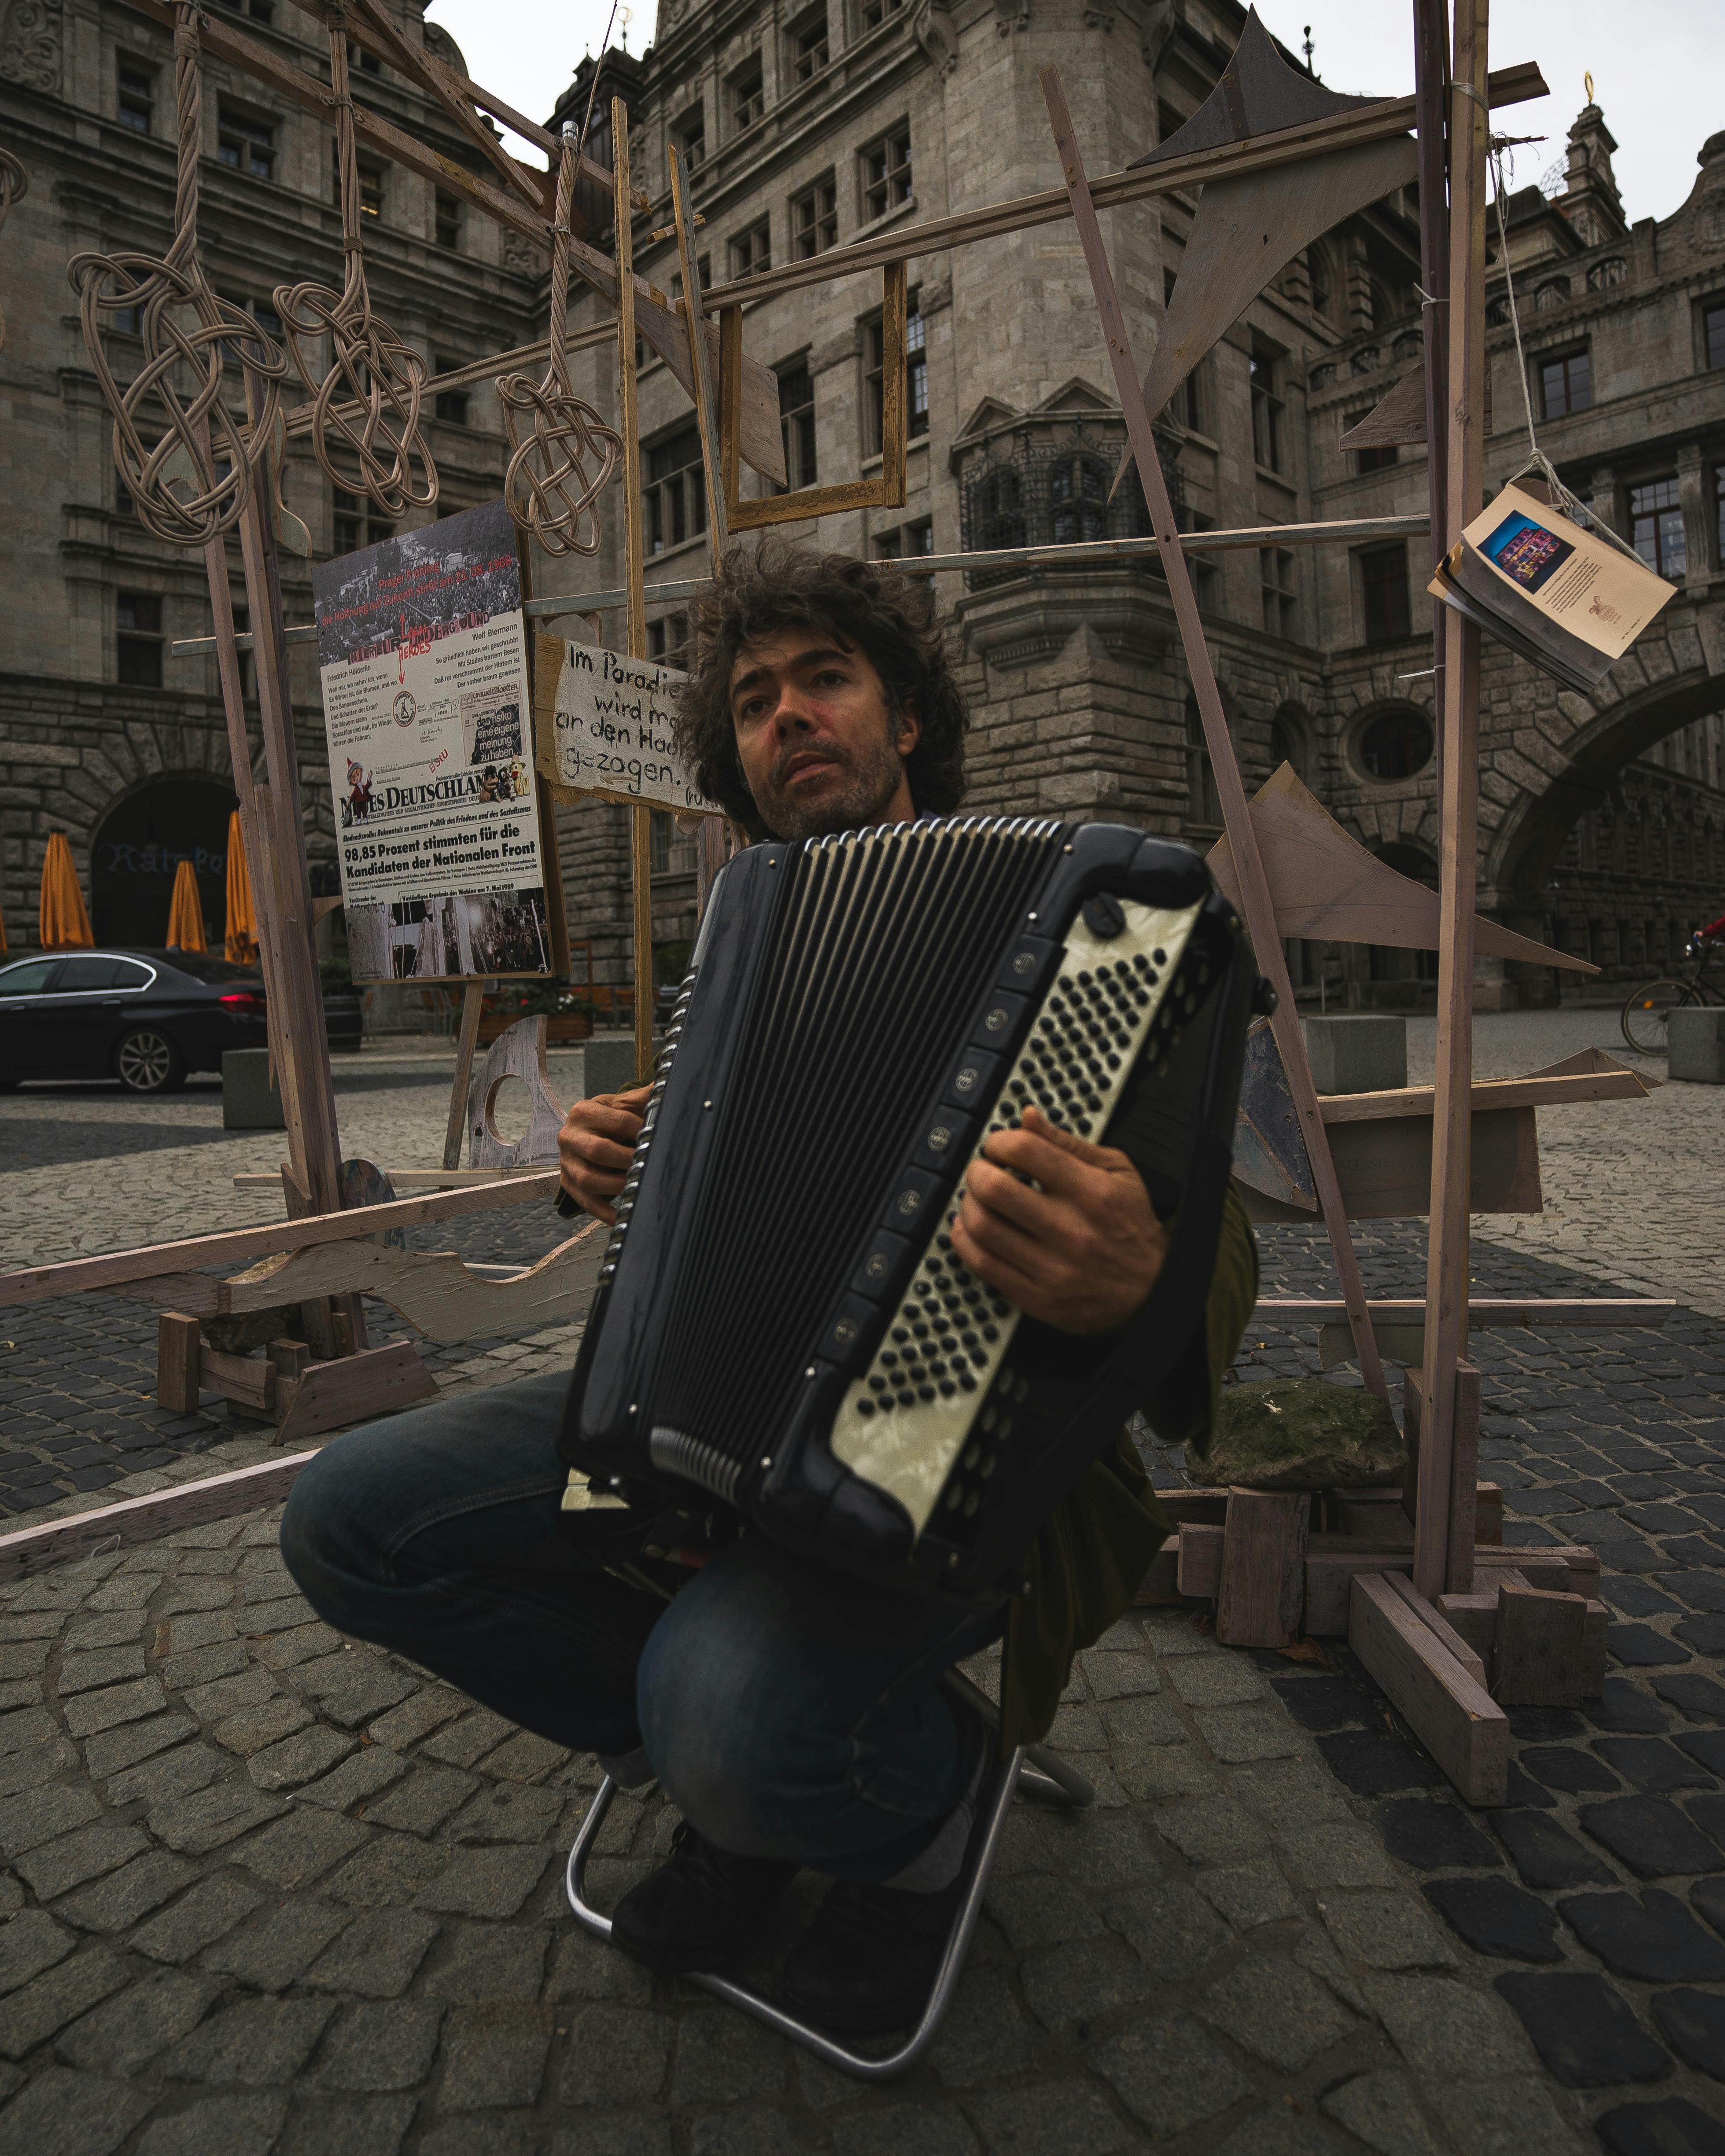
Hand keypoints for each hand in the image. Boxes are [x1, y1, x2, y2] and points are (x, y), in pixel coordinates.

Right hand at [558, 1083, 650, 1224]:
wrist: (583, 1132)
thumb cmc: (607, 1118)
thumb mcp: (621, 1104)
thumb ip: (642, 1098)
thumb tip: (666, 1087)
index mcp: (583, 1111)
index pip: (617, 1120)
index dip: (640, 1130)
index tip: (656, 1137)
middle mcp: (569, 1136)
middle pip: (598, 1150)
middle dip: (627, 1160)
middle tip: (648, 1164)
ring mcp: (566, 1162)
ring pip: (588, 1179)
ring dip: (616, 1186)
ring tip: (637, 1186)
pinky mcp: (567, 1183)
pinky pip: (584, 1201)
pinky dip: (603, 1212)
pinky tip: (622, 1216)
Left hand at [950, 1104, 1167, 1334]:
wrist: (1152, 1288)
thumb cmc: (1132, 1226)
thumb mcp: (1116, 1171)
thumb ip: (1067, 1143)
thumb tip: (1028, 1117)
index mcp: (1091, 1191)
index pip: (1026, 1151)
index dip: (999, 1141)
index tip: (997, 1146)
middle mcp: (1071, 1229)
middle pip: (995, 1189)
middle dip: (977, 1171)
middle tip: (981, 1170)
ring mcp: (1052, 1267)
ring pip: (983, 1227)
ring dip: (968, 1204)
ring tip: (976, 1198)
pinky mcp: (1037, 1297)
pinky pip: (983, 1265)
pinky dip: (965, 1240)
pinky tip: (970, 1229)